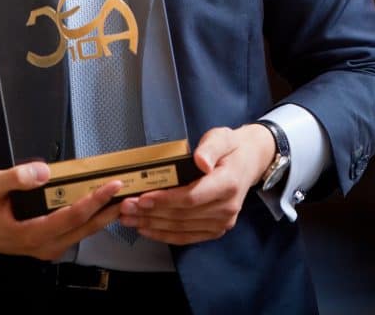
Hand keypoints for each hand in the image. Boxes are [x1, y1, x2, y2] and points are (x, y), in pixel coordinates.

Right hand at [0, 161, 124, 260]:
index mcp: (30, 234)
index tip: (113, 185)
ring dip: (103, 217)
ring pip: (82, 233)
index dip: (94, 201)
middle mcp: (43, 246)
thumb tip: (44, 171)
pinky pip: (75, 233)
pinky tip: (102, 207)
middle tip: (132, 193)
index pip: (71, 217)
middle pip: (84, 229)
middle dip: (109, 210)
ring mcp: (46, 249)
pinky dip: (91, 220)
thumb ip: (15, 177)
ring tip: (124, 199)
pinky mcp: (47, 245)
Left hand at [117, 123, 275, 244]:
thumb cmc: (230, 147)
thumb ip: (210, 148)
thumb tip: (201, 161)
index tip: (143, 198)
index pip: (191, 197)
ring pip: (182, 228)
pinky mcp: (216, 229)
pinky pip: (188, 236)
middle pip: (183, 216)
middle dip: (151, 213)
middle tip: (126, 208)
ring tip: (129, 218)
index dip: (166, 200)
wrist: (249, 162)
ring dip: (153, 225)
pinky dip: (165, 235)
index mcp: (227, 184)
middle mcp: (227, 208)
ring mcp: (222, 222)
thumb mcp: (222, 137)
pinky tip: (147, 229)